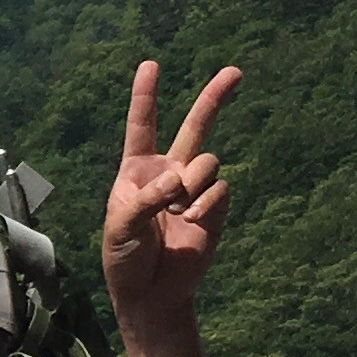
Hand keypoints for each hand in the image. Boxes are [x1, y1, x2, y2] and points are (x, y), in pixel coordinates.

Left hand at [102, 59, 240, 345]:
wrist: (150, 292)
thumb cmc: (124, 256)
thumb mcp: (121, 225)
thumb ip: (147, 197)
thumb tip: (179, 180)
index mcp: (138, 169)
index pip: (142, 126)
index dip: (146, 95)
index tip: (150, 64)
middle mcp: (169, 172)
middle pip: (196, 126)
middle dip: (215, 97)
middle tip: (235, 71)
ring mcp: (194, 190)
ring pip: (208, 161)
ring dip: (194, 181)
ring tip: (178, 209)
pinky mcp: (215, 210)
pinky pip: (220, 189)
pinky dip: (206, 203)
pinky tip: (191, 222)